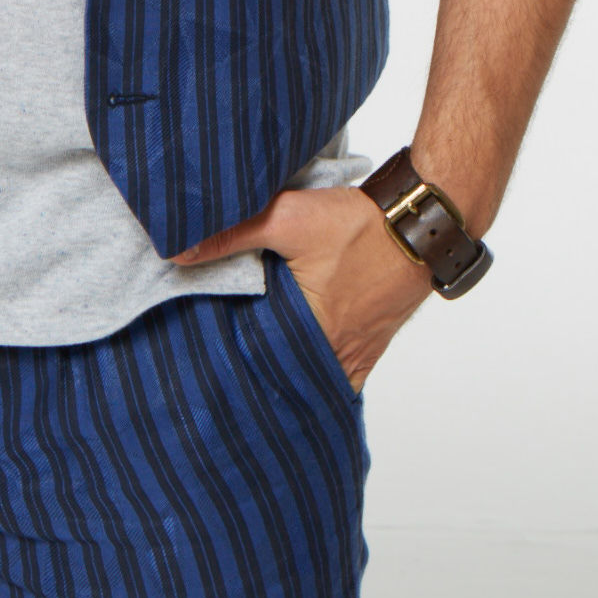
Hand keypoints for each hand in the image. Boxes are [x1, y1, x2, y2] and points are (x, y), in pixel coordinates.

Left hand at [172, 185, 433, 390]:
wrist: (418, 224)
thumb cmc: (359, 226)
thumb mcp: (289, 218)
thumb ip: (234, 234)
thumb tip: (179, 250)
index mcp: (308, 333)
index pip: (256, 365)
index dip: (229, 366)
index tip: (202, 367)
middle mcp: (333, 355)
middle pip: (283, 377)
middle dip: (254, 377)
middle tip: (218, 375)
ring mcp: (354, 356)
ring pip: (309, 379)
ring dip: (285, 376)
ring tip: (251, 372)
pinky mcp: (368, 349)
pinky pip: (338, 376)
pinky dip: (316, 375)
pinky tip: (294, 370)